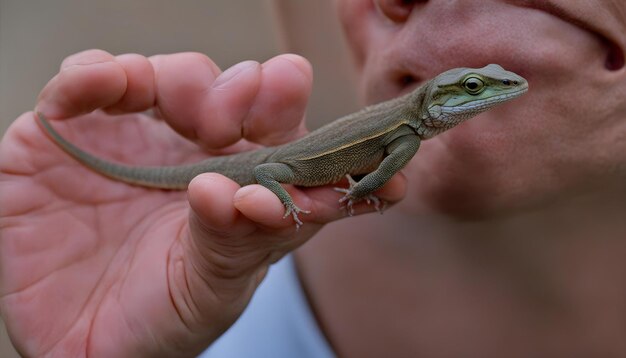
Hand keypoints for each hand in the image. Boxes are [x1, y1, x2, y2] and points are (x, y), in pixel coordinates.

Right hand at [0, 50, 405, 355]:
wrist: (71, 345)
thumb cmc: (154, 321)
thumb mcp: (208, 290)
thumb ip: (236, 243)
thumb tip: (240, 194)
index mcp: (242, 188)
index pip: (284, 141)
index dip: (301, 121)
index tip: (319, 112)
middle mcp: (196, 156)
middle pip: (232, 98)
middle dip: (249, 92)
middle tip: (263, 95)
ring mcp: (135, 139)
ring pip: (168, 79)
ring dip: (182, 78)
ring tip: (180, 102)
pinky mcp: (69, 133)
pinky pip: (84, 83)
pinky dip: (94, 73)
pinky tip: (103, 84)